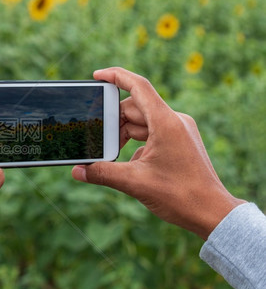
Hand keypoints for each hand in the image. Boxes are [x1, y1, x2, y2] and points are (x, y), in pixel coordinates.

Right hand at [72, 67, 244, 239]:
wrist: (212, 213)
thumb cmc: (181, 196)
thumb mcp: (135, 183)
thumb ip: (102, 173)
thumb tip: (77, 171)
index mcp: (166, 123)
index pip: (138, 87)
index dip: (116, 76)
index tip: (96, 75)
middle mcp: (174, 121)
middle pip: (134, 109)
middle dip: (112, 122)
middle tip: (94, 138)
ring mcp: (178, 131)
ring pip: (142, 123)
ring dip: (122, 135)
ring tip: (109, 155)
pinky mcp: (179, 141)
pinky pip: (151, 134)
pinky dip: (135, 143)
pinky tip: (126, 162)